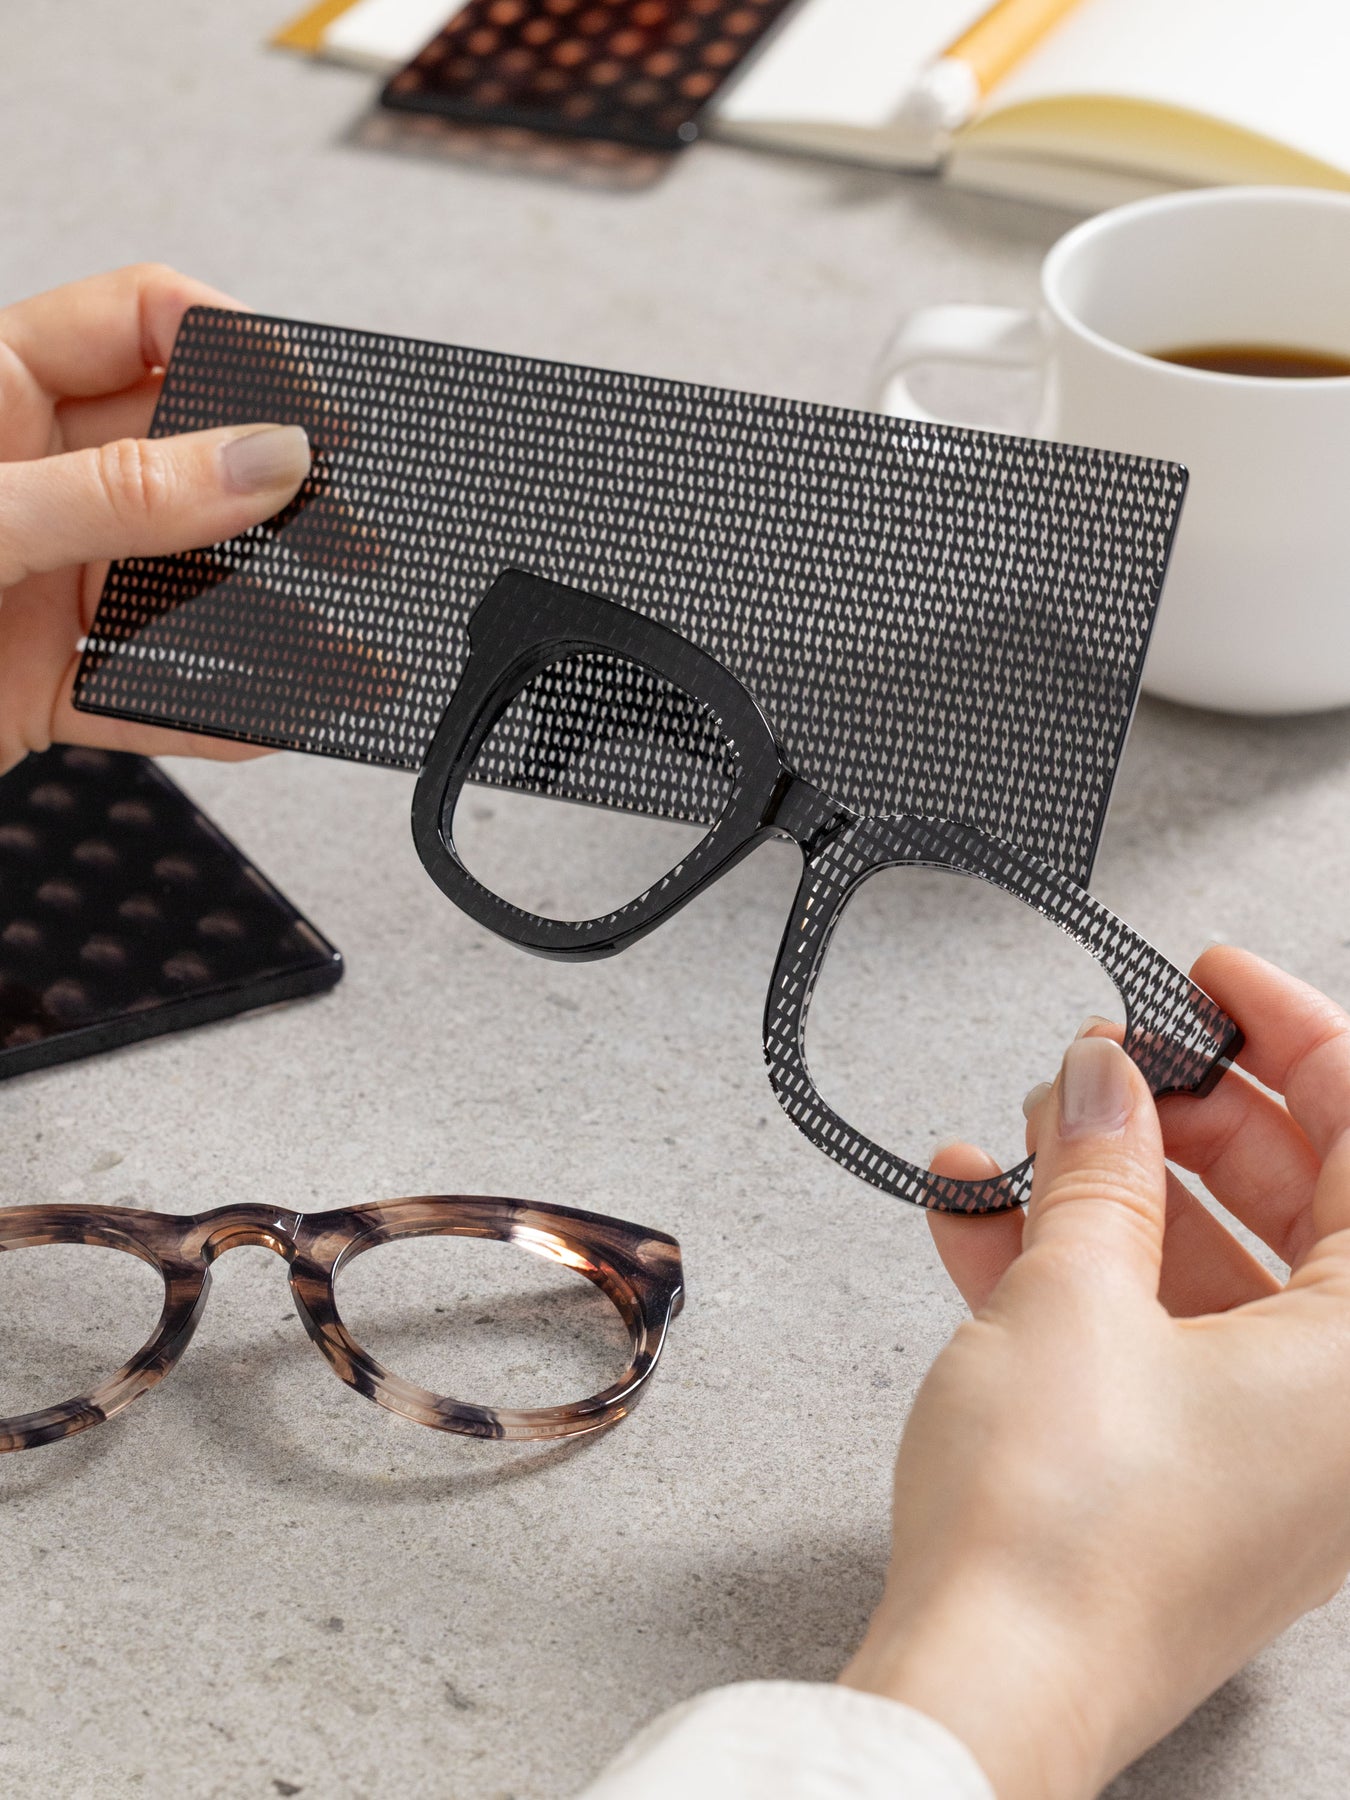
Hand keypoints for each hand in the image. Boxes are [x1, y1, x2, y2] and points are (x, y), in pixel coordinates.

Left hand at [0, 264, 311, 773]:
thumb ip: (121, 494)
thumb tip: (257, 461)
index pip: (146, 324)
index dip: (241, 353)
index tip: (314, 413)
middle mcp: (25, 475)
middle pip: (185, 460)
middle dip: (275, 499)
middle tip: (346, 530)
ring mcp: (39, 577)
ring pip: (179, 586)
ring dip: (264, 622)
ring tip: (340, 645)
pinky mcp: (40, 676)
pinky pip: (148, 690)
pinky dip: (213, 710)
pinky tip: (274, 714)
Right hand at [840, 945, 1349, 1798]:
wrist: (986, 1694)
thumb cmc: (1062, 1541)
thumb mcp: (1072, 1296)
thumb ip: (1097, 1167)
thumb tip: (1102, 1082)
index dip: (1287, 1031)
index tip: (1208, 980)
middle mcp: (1348, 1408)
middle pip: (1298, 1197)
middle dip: (1184, 1112)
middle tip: (1102, 1062)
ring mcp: (1275, 1444)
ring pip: (1217, 1264)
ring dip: (1113, 1186)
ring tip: (1024, 1131)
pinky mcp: (1198, 1470)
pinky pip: (1160, 1332)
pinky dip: (1081, 1266)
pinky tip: (984, 1212)